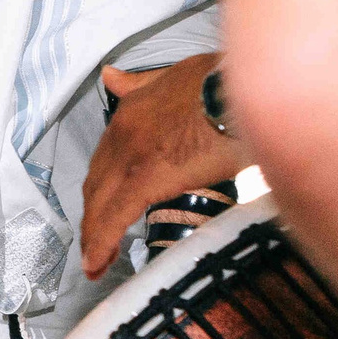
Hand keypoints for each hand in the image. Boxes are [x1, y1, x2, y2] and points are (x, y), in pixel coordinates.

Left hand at [78, 56, 247, 279]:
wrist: (244, 87)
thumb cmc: (222, 83)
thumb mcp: (174, 74)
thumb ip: (139, 82)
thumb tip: (109, 76)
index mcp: (129, 111)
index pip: (105, 157)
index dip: (101, 185)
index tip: (102, 205)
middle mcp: (122, 134)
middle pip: (97, 184)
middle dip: (93, 215)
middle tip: (94, 243)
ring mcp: (132, 156)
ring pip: (101, 203)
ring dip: (93, 235)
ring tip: (96, 264)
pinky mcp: (148, 178)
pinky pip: (117, 216)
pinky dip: (102, 241)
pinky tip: (97, 263)